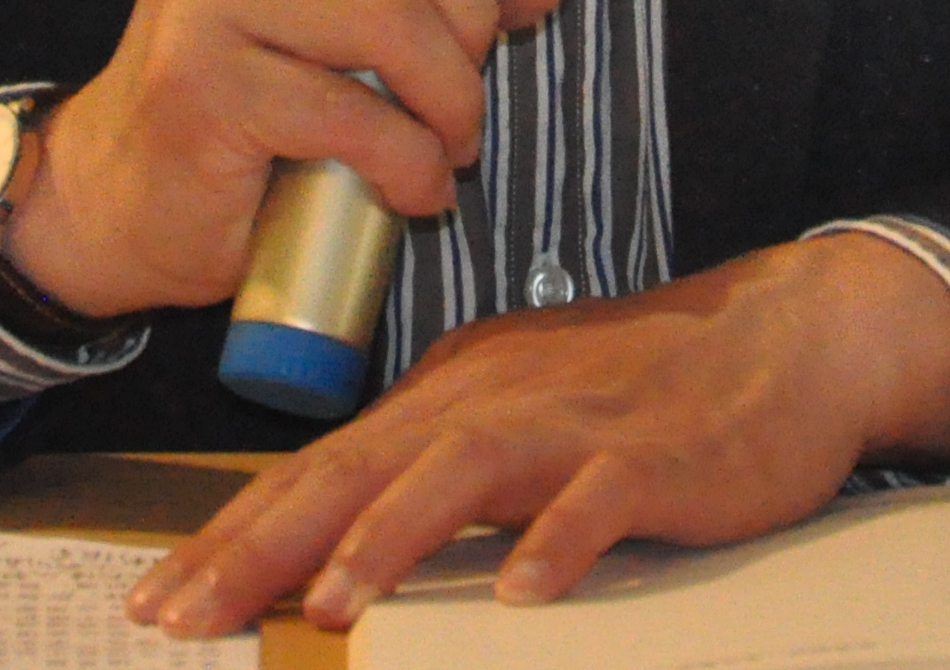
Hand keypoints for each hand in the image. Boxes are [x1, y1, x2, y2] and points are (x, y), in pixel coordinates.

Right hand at [6, 0, 570, 324]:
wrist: (125, 193)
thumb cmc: (248, 95)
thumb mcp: (349, 14)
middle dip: (470, 19)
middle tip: (465, 86)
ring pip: (393, 22)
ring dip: (452, 101)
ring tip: (447, 143)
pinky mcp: (200, 82)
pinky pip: (355, 114)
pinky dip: (412, 165)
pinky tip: (414, 188)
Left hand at [126, 230, 949, 638]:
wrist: (787, 336)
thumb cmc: (649, 389)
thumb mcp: (521, 415)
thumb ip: (440, 463)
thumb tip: (346, 527)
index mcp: (452, 393)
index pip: (321, 467)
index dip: (236, 534)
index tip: (162, 600)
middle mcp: (493, 397)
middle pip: (359, 466)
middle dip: (265, 544)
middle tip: (188, 613)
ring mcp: (573, 422)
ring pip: (460, 472)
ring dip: (390, 537)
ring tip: (331, 600)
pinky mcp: (653, 453)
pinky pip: (598, 498)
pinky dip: (558, 541)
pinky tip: (523, 589)